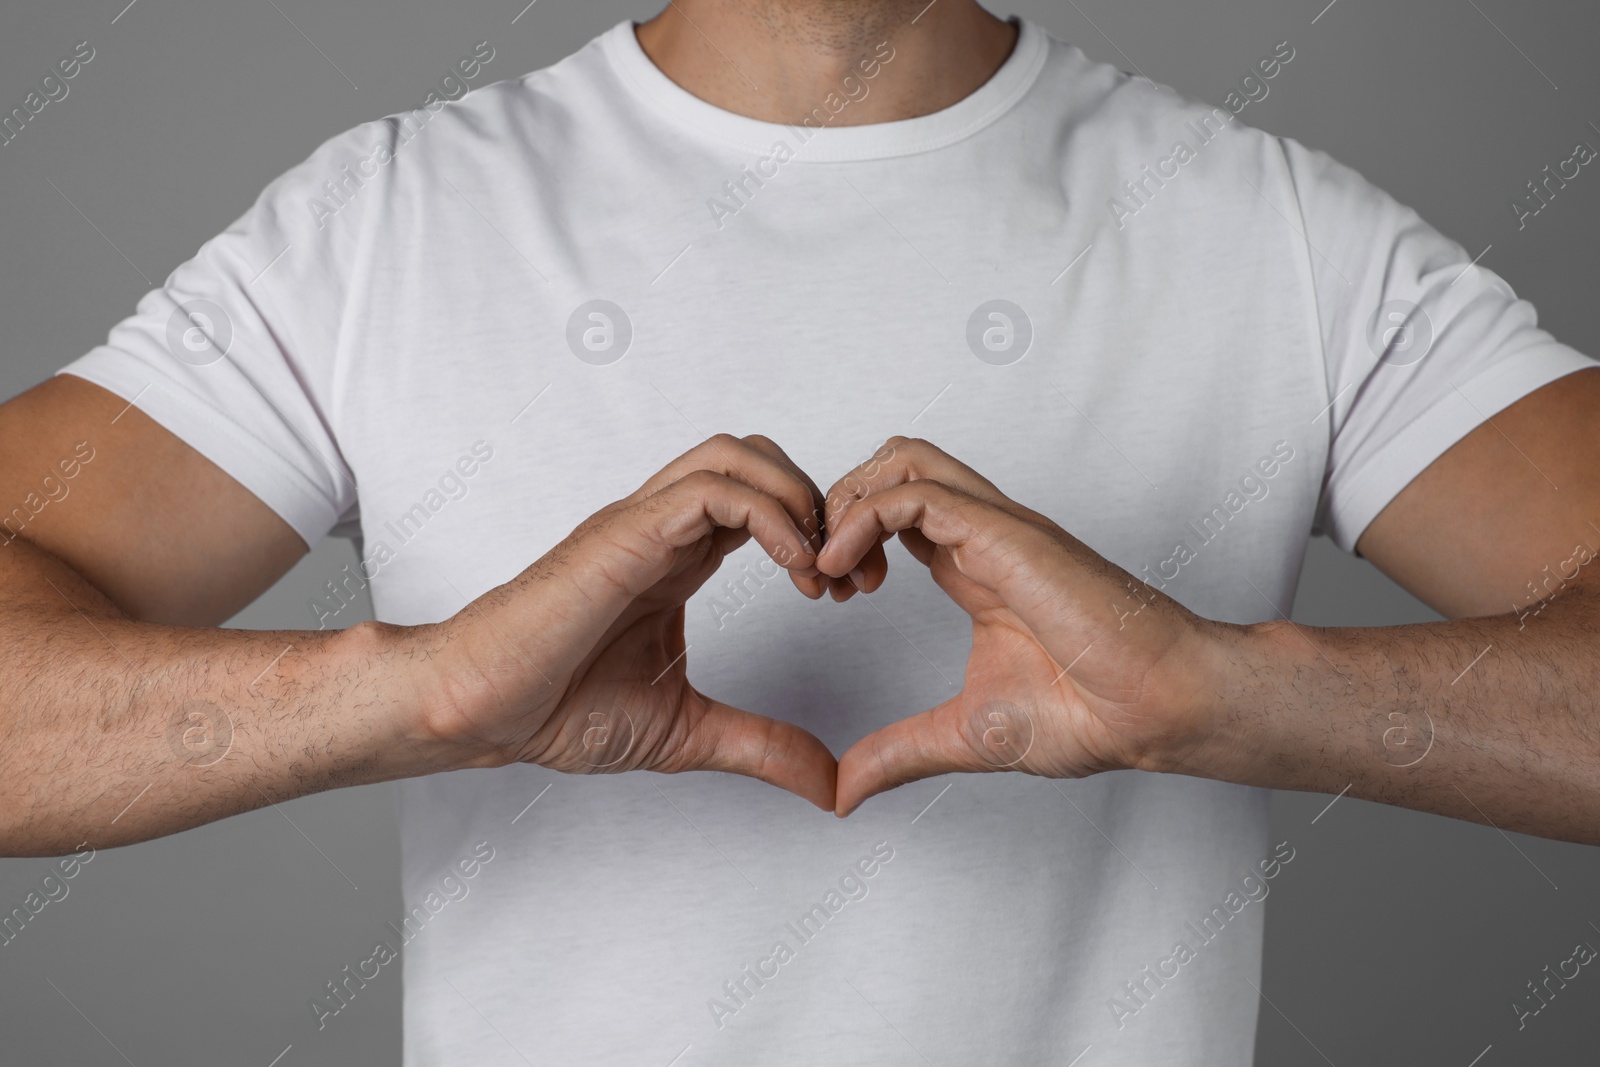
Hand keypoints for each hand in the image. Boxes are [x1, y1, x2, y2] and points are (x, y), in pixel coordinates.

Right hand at [421, 435, 837, 809]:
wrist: (479, 709)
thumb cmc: (555, 708)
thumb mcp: (687, 731)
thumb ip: (761, 746)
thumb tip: (827, 784)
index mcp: (677, 558)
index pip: (765, 500)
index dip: (821, 533)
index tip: (851, 592)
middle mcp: (662, 529)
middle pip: (758, 456)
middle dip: (822, 502)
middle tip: (851, 576)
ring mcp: (641, 524)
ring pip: (736, 453)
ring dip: (798, 499)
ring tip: (820, 571)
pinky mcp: (625, 534)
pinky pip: (711, 490)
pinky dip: (770, 516)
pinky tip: (791, 570)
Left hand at [815, 438, 1221, 814]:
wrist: (1156, 710)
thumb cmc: (1090, 712)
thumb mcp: (964, 736)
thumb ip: (899, 754)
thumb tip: (844, 791)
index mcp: (974, 565)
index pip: (895, 509)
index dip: (845, 537)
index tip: (829, 594)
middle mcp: (983, 534)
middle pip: (893, 463)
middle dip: (835, 505)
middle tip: (821, 575)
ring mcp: (996, 528)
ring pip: (903, 458)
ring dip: (847, 502)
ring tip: (830, 567)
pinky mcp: (1006, 535)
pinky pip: (917, 494)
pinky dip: (863, 519)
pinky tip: (845, 570)